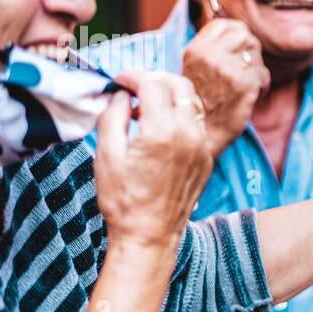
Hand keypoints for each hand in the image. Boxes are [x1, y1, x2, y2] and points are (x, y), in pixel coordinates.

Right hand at [94, 71, 213, 252]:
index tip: (118, 81)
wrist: (150, 235)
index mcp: (163, 131)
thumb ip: (112, 116)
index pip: (153, 83)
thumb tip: (121, 95)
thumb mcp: (106, 154)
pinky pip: (196, 124)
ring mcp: (202, 147)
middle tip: (133, 87)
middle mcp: (189, 135)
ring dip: (169, 96)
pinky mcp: (206, 158)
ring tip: (142, 108)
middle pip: (180, 85)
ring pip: (192, 103)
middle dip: (155, 79)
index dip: (132, 76)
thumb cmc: (123, 200)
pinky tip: (158, 128)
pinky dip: (179, 115)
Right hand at [181, 18, 269, 155]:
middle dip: (250, 51)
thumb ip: (213, 49)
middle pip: (245, 35)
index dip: (237, 34)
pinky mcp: (244, 83)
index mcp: (197, 49)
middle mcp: (211, 55)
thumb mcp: (196, 68)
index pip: (225, 24)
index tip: (239, 48)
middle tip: (247, 68)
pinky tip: (252, 96)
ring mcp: (228, 68)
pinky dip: (262, 86)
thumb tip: (240, 32)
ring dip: (256, 70)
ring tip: (246, 85)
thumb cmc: (202, 102)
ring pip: (256, 55)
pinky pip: (263, 74)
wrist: (203, 132)